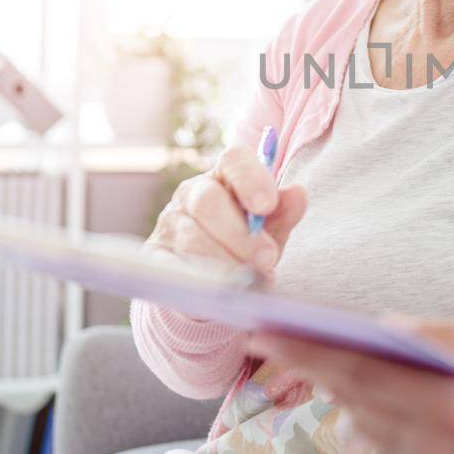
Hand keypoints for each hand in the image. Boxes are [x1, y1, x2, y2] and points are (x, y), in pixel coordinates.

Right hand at [145, 143, 307, 275]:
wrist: (214, 280)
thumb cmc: (247, 244)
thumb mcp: (271, 228)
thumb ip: (284, 212)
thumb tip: (298, 193)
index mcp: (224, 176)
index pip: (234, 160)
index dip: (251, 178)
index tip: (267, 205)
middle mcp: (192, 194)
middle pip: (208, 202)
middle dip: (241, 235)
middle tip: (268, 259)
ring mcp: (169, 223)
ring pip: (192, 240)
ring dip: (224, 263)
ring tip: (249, 282)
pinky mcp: (155, 256)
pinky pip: (171, 268)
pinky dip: (198, 282)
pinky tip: (220, 293)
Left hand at [248, 316, 453, 453]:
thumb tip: (391, 326)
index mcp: (452, 410)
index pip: (362, 373)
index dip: (309, 350)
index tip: (266, 329)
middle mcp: (432, 451)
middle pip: (351, 401)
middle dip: (309, 364)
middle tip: (266, 334)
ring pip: (366, 427)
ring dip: (345, 392)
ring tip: (319, 355)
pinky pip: (390, 449)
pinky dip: (378, 418)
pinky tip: (378, 396)